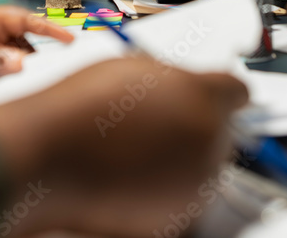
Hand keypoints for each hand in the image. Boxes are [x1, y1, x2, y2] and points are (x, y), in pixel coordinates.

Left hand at [0, 3, 73, 102]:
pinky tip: (17, 92)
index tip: (70, 38)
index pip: (22, 20)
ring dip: (23, 71)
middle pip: (21, 42)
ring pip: (11, 61)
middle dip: (39, 53)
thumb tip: (21, 62)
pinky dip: (10, 83)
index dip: (47, 29)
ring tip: (38, 83)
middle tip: (57, 68)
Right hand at [0, 57, 247, 235]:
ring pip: (202, 167)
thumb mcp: (134, 67)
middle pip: (221, 131)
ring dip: (180, 158)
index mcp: (204, 98)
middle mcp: (210, 144)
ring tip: (134, 147)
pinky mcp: (175, 219)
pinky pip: (180, 197)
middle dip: (195, 124)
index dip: (219, 91)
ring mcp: (195, 186)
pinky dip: (163, 189)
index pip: (237, 92)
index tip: (211, 94)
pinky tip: (130, 173)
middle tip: (154, 120)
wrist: (49, 155)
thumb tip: (188, 85)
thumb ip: (176, 77)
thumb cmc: (81, 108)